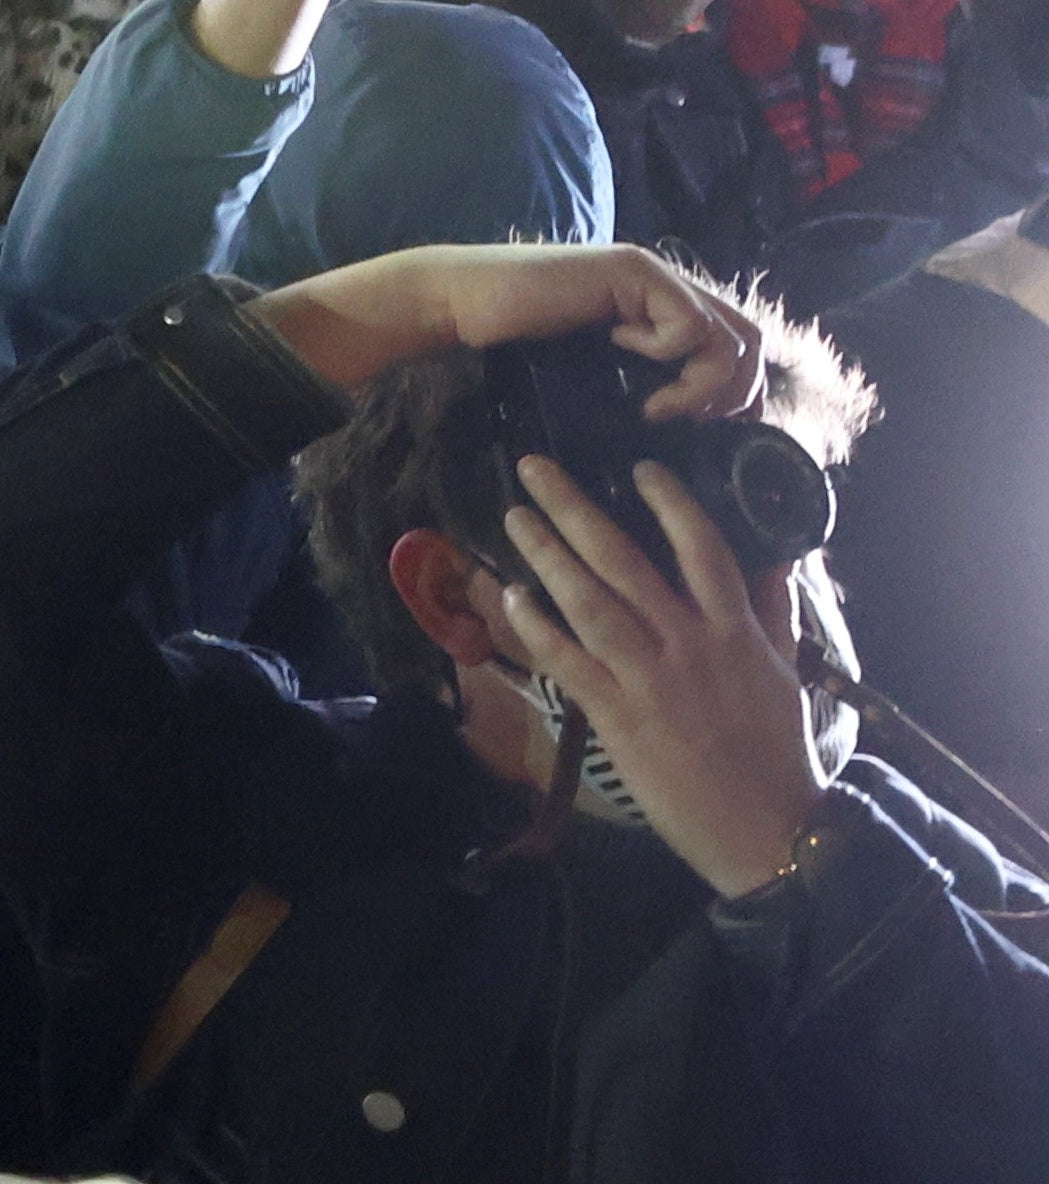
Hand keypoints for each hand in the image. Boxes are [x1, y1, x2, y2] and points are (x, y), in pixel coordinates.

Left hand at [477, 449, 839, 898]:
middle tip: (533, 466)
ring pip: (590, 603)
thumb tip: (781, 560)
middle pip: (625, 562)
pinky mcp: (621, 719)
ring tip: (513, 516)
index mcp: (735, 633)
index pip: (705, 550)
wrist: (772, 832)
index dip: (672, 504)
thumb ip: (778, 612)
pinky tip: (511, 597)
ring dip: (546, 556)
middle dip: (575, 509)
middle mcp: (691, 646)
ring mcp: (652, 681)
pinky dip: (538, 628)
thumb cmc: (780, 753)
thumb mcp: (787, 673)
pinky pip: (570, 662)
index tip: (640, 466)